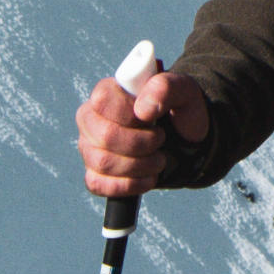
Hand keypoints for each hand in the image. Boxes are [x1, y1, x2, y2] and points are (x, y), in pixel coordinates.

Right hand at [75, 63, 210, 204]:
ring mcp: (89, 147)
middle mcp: (91, 119)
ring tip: (159, 159)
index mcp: (107, 92)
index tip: (152, 118)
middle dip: (142, 144)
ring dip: (140, 166)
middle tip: (160, 140)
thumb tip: (142, 110)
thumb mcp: (184, 91)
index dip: (130, 114)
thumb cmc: (179, 110)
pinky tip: (147, 178)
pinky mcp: (94, 173)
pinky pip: (97, 184)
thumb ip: (165, 87)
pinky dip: (129, 185)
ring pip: (103, 163)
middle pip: (105, 136)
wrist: (184, 141)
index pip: (104, 101)